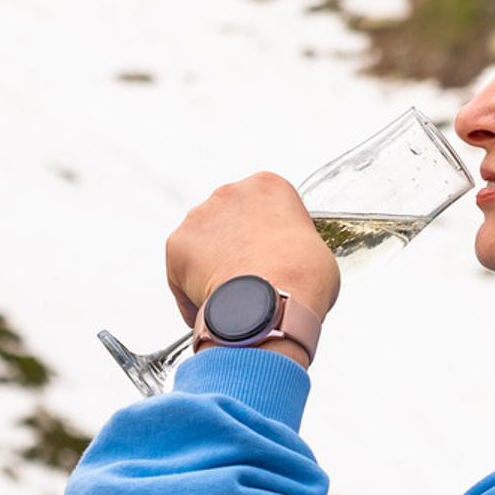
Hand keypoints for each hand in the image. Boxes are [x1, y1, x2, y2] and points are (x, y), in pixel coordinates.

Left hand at [164, 173, 341, 343]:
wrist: (272, 301)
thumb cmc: (301, 279)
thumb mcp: (317, 251)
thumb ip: (296, 245)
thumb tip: (289, 265)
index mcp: (268, 186)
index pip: (262, 206)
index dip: (265, 236)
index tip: (269, 256)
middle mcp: (230, 193)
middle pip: (228, 220)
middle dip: (234, 247)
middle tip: (247, 277)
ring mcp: (199, 216)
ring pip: (202, 244)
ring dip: (211, 267)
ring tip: (230, 297)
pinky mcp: (177, 245)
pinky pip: (181, 272)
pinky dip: (191, 292)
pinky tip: (212, 308)